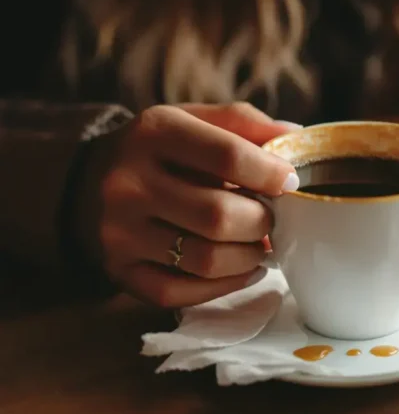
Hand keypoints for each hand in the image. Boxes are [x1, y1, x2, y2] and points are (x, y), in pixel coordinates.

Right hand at [75, 103, 300, 306]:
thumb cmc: (159, 152)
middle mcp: (128, 183)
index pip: (227, 155)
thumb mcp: (192, 121)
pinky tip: (240, 269)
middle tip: (272, 219)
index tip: (290, 182)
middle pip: (220, 215)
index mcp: (154, 133)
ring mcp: (120, 232)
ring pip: (206, 259)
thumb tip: (296, 138)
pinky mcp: (119, 271)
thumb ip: (243, 123)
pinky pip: (183, 292)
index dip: (271, 173)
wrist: (86, 185)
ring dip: (249, 257)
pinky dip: (225, 286)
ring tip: (259, 244)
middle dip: (263, 222)